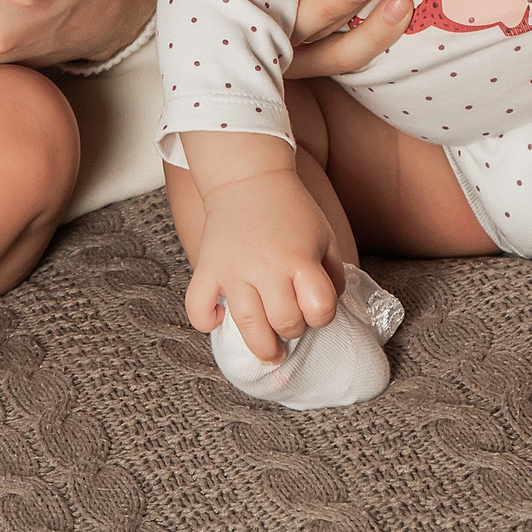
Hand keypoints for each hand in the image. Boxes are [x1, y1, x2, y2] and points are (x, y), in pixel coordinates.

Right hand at [184, 168, 344, 363]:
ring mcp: (233, 269)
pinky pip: (198, 307)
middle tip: (290, 324)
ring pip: (247, 325)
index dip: (323, 315)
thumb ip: (333, 273)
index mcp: (299, 258)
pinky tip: (219, 319)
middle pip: (285, 322)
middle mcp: (266, 266)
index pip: (320, 308)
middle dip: (293, 330)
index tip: (316, 309)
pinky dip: (206, 321)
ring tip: (269, 352)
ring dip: (262, 346)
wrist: (248, 179)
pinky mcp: (207, 268)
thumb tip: (327, 306)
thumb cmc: (291, 209)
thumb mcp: (324, 235)